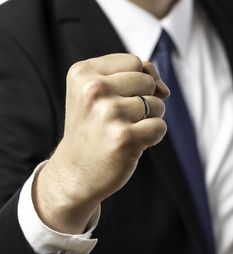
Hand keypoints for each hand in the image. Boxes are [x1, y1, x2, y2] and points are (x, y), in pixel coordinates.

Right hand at [33, 54, 168, 233]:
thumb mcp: (98, 94)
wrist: (75, 172)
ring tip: (124, 132)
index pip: (134, 62)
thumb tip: (164, 88)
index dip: (138, 81)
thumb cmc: (92, 130)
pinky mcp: (124, 138)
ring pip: (156, 104)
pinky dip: (153, 137)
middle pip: (147, 81)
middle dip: (144, 100)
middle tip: (120, 120)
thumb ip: (132, 77)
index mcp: (83, 73)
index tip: (120, 100)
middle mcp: (93, 90)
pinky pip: (159, 127)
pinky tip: (132, 145)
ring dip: (148, 120)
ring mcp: (108, 114)